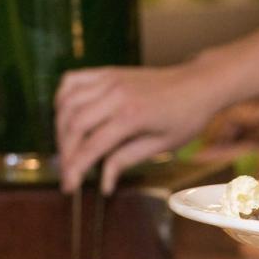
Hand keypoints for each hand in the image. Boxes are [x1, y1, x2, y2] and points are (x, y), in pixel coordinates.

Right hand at [55, 61, 223, 193]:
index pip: (92, 146)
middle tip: (67, 173)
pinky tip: (65, 116)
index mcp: (132, 116)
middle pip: (73, 124)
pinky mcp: (107, 72)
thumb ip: (127, 160)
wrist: (198, 84)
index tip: (69, 186)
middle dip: (65, 153)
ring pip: (67, 103)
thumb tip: (104, 184)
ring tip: (66, 150)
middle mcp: (115, 94)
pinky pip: (72, 81)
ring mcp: (109, 79)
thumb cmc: (186, 117)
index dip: (76, 168)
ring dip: (60, 129)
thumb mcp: (161, 145)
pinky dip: (62, 99)